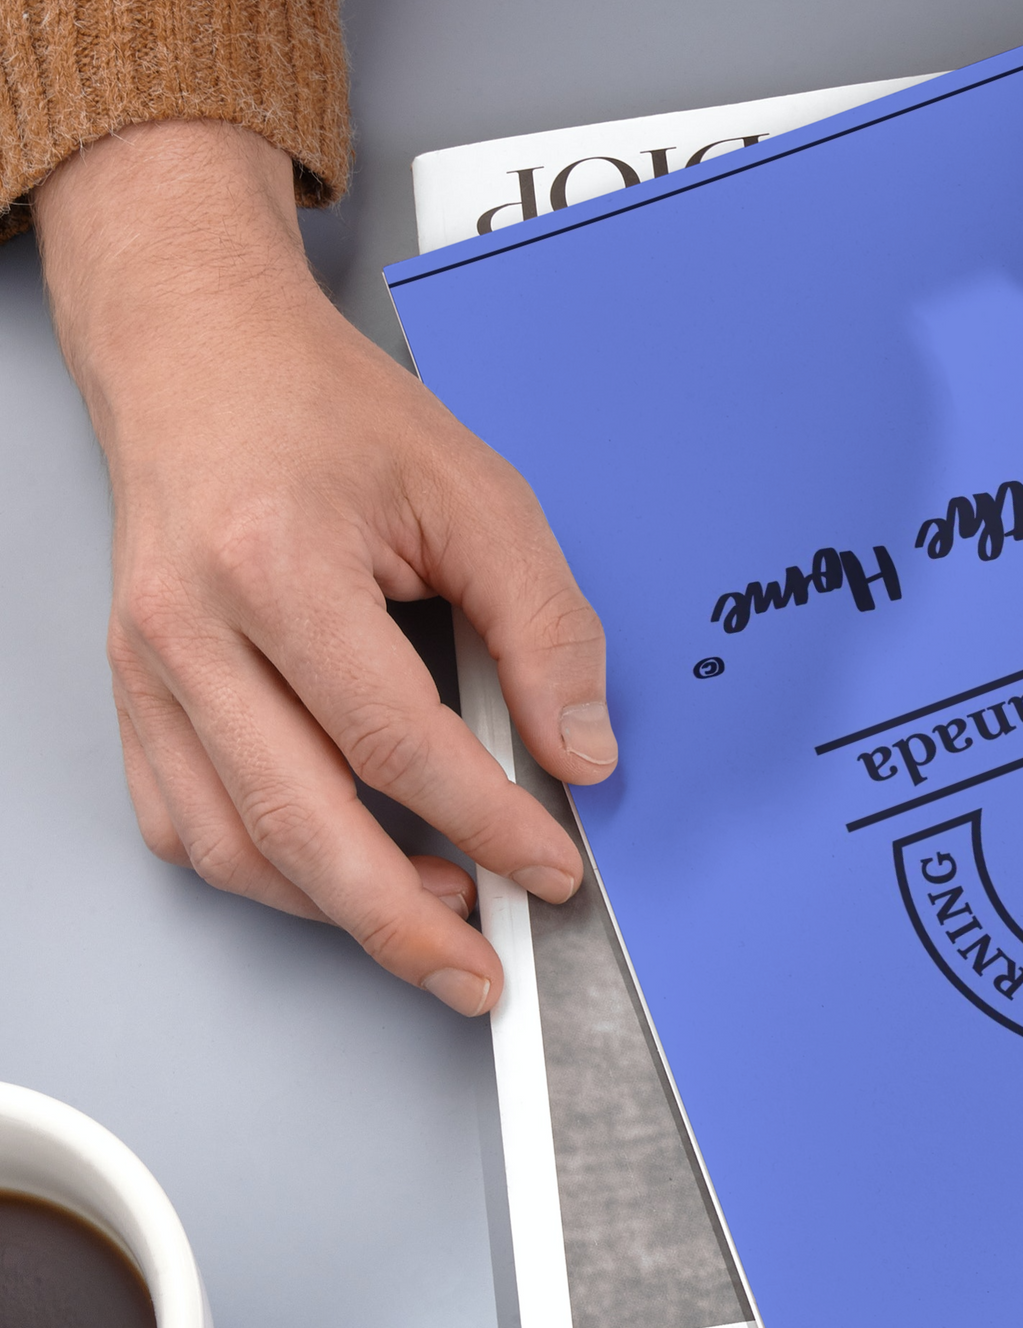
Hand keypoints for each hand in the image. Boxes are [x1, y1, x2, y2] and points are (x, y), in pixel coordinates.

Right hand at [37, 119, 616, 1013]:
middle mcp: (193, 629)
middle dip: (402, 920)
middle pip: (300, 822)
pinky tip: (336, 875)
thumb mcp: (474, 491)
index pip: (394, 738)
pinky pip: (185, 824)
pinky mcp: (136, 696)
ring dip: (335, 908)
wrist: (201, 360)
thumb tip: (581, 748)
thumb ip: (543, 623)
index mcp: (278, 565)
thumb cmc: (324, 413)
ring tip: (432, 917)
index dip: (485, 819)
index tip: (549, 862)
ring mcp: (150, 671)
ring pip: (234, 846)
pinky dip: (263, 873)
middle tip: (481, 967)